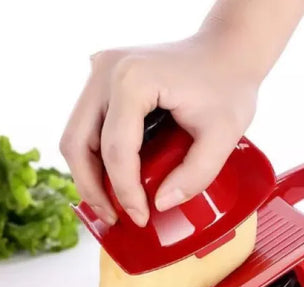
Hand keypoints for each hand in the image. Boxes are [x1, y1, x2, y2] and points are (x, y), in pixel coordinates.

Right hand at [60, 0, 303, 226]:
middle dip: (93, 189)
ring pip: (75, 136)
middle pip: (77, 143)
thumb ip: (195, 174)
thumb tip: (160, 204)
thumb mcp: (224, 135)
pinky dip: (94, 158)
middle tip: (114, 218)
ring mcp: (100, 72)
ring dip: (88, 175)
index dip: (124, 192)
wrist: (226, 51)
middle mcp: (106, 72)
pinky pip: (86, 127)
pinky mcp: (103, 80)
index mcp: (133, 80)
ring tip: (111, 204)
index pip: (116, 150)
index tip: (140, 217)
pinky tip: (112, 179)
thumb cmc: (228, 86)